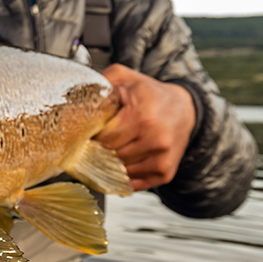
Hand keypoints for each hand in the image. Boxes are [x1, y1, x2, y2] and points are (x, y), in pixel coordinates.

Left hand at [96, 64, 195, 191]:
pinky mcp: (165, 173)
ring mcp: (162, 159)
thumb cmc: (150, 94)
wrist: (185, 109)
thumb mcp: (125, 78)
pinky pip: (133, 183)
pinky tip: (121, 161)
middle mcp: (156, 140)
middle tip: (92, 142)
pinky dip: (122, 176)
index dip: (92, 136)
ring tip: (108, 150)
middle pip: (111, 157)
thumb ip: (101, 83)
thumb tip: (77, 97)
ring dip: (109, 164)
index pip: (105, 139)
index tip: (87, 132)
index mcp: (143, 116)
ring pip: (120, 172)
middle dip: (98, 151)